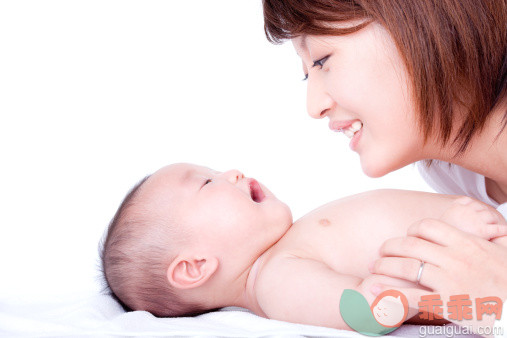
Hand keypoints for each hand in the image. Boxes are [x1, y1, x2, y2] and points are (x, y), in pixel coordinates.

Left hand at [369, 202, 506, 333]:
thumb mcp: (503, 253)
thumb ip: (489, 238)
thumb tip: (487, 225)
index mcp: (468, 244)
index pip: (429, 226)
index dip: (412, 231)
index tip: (406, 239)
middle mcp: (456, 259)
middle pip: (411, 245)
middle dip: (389, 247)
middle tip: (379, 254)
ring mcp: (450, 281)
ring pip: (407, 267)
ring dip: (385, 266)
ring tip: (374, 269)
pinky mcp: (447, 304)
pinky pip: (411, 296)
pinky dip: (389, 293)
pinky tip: (375, 291)